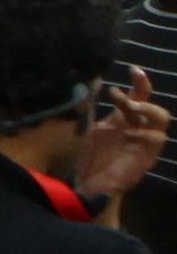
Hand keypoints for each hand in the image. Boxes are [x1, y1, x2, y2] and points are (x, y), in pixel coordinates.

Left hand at [75, 71, 164, 209]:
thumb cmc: (91, 158)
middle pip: (153, 104)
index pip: (139, 95)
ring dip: (148, 109)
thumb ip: (95, 110)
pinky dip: (145, 132)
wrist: (91, 184)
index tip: (132, 69)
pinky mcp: (148, 156)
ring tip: (130, 107)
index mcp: (126, 119)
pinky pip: (157, 139)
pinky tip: (130, 132)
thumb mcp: (92, 130)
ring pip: (162, 118)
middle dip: (145, 94)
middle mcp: (139, 127)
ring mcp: (145, 141)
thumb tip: (94, 85)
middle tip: (127, 94)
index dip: (140, 82)